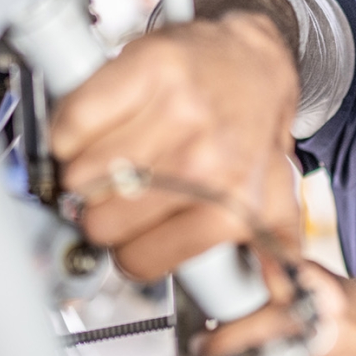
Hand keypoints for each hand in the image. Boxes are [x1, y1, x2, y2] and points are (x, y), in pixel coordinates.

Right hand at [50, 13, 300, 279]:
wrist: (255, 60)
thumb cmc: (253, 128)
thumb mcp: (275, 199)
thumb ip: (275, 250)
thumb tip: (284, 295)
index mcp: (230, 205)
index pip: (139, 260)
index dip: (128, 249)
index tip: (132, 233)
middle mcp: (203, 160)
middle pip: (103, 221)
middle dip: (102, 212)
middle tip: (118, 193)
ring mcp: (174, 111)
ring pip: (81, 175)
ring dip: (84, 172)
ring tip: (110, 159)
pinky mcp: (145, 69)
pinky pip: (73, 123)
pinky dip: (71, 131)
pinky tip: (96, 128)